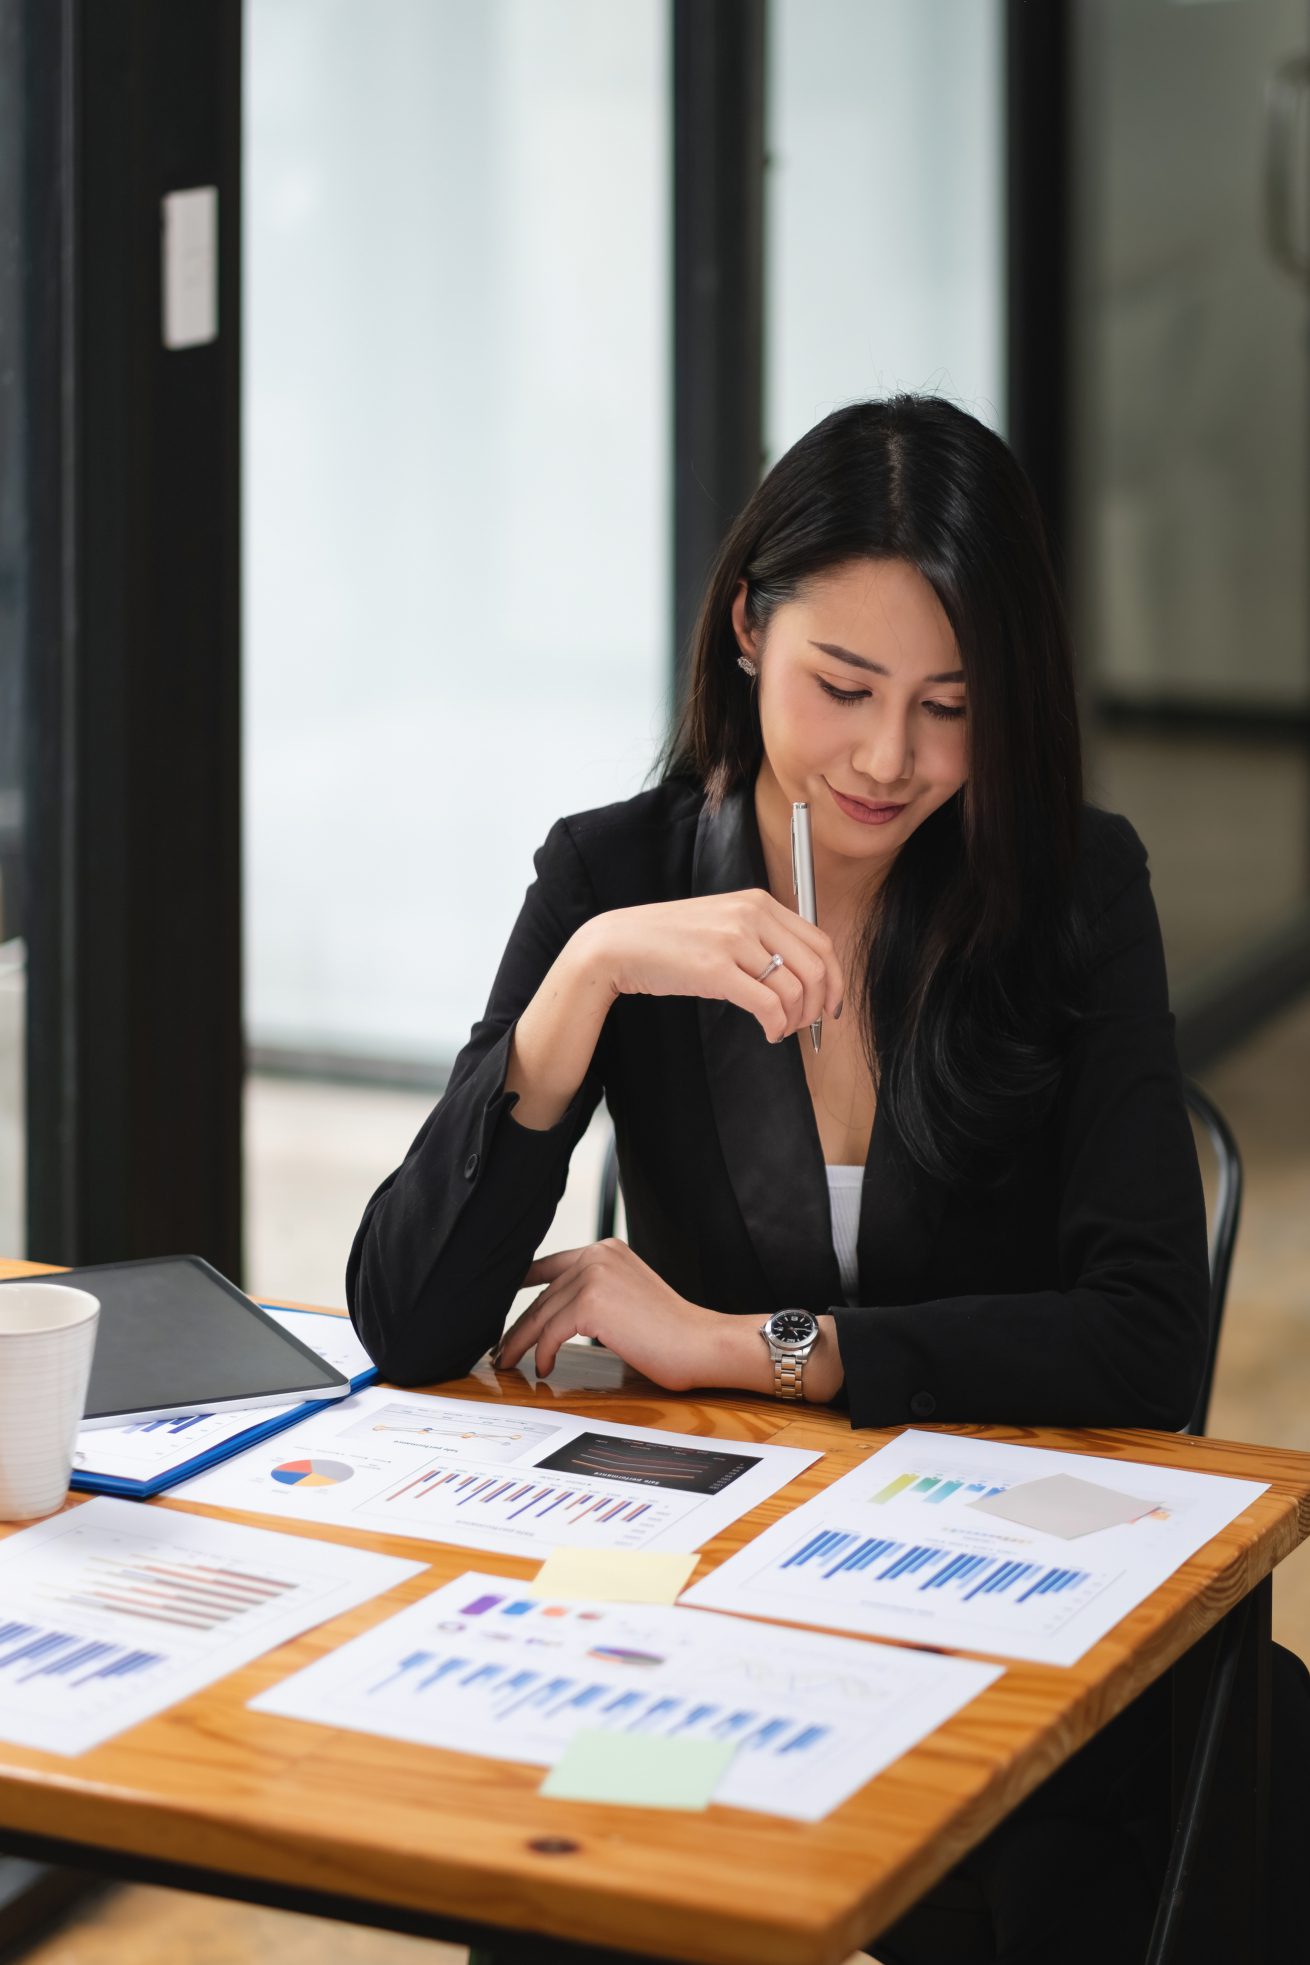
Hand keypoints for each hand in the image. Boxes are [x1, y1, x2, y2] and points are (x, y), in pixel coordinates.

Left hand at [494, 1239, 733, 1389]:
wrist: (702, 1343)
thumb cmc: (673, 1332)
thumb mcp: (629, 1298)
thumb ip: (597, 1295)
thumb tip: (561, 1316)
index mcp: (607, 1249)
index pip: (551, 1264)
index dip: (520, 1283)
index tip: (499, 1300)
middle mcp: (598, 1255)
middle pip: (543, 1294)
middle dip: (518, 1325)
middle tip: (501, 1348)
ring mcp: (594, 1275)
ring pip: (541, 1313)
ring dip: (521, 1342)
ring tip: (510, 1361)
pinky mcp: (591, 1302)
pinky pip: (551, 1332)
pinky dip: (543, 1352)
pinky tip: (544, 1367)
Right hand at [573, 889, 842, 1045]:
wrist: (619, 944)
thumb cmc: (669, 940)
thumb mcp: (723, 923)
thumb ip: (761, 937)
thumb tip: (801, 975)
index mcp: (758, 903)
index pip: (820, 942)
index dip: (835, 979)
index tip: (831, 1004)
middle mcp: (751, 916)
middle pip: (816, 967)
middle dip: (818, 1005)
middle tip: (806, 1025)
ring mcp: (733, 941)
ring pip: (795, 989)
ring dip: (795, 1020)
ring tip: (780, 1029)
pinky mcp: (715, 969)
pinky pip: (768, 1004)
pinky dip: (776, 1026)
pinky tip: (768, 1032)